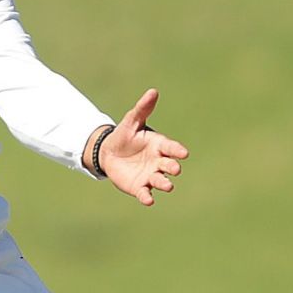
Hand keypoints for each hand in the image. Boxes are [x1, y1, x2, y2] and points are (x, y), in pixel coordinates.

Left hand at [97, 89, 188, 206]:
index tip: (183, 153)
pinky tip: (148, 200)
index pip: (171, 147)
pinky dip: (147, 197)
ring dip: (164, 183)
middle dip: (172, 167)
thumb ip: (143, 109)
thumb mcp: (132, 121)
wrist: (109, 153)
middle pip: (168, 165)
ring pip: (160, 180)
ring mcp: (150, 175)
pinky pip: (145, 193)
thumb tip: (153, 91)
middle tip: (175, 169)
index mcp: (159, 145)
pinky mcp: (139, 187)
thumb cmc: (125, 135)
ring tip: (168, 186)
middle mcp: (158, 162)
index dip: (177, 150)